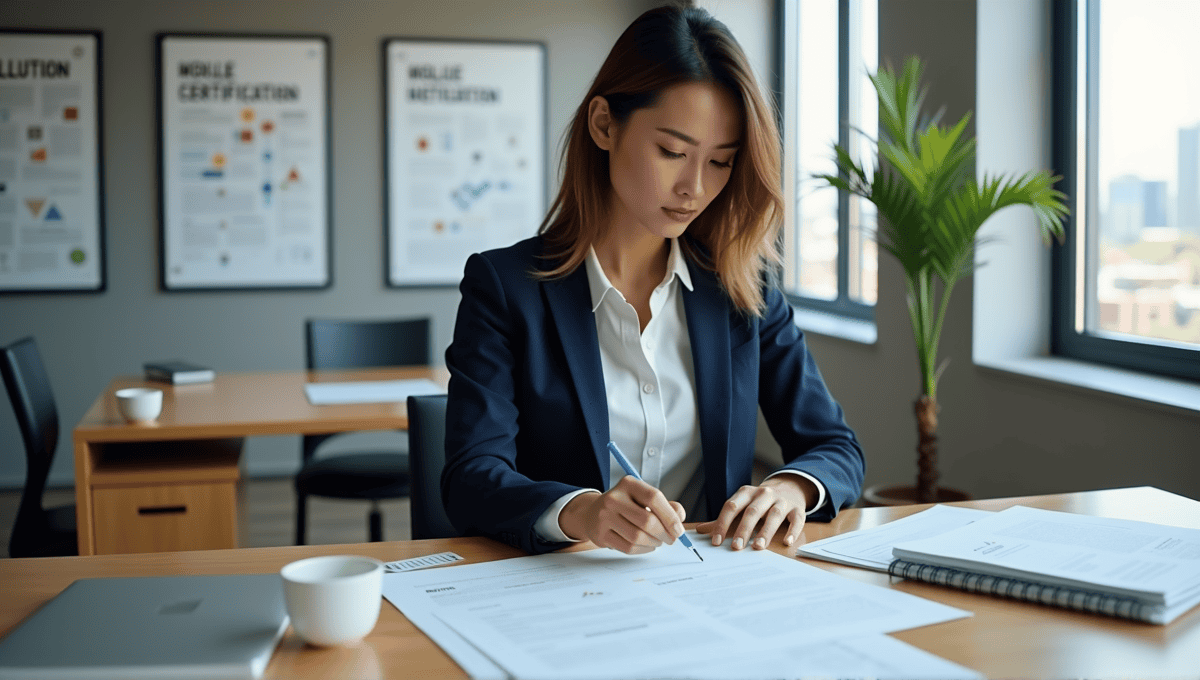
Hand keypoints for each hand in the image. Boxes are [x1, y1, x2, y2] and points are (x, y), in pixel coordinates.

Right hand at [558, 476, 686, 553]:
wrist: (593, 514)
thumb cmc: (625, 506)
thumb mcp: (644, 498)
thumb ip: (666, 505)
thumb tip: (680, 517)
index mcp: (628, 484)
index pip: (654, 497)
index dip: (670, 516)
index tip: (678, 529)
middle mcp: (614, 498)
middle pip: (647, 521)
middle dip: (664, 534)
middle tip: (671, 539)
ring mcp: (605, 516)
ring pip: (638, 537)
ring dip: (654, 543)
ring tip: (658, 541)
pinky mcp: (601, 534)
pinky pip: (628, 547)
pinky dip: (643, 549)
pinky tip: (647, 545)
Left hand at [695, 475, 815, 550]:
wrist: (789, 487)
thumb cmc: (760, 502)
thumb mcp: (742, 505)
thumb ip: (724, 518)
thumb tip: (700, 530)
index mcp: (746, 493)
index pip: (731, 506)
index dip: (722, 523)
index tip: (715, 541)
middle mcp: (764, 494)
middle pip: (752, 511)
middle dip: (743, 529)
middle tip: (736, 547)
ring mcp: (782, 500)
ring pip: (774, 515)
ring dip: (765, 531)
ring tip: (758, 547)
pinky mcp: (798, 508)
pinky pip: (796, 519)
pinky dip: (792, 531)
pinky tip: (786, 542)